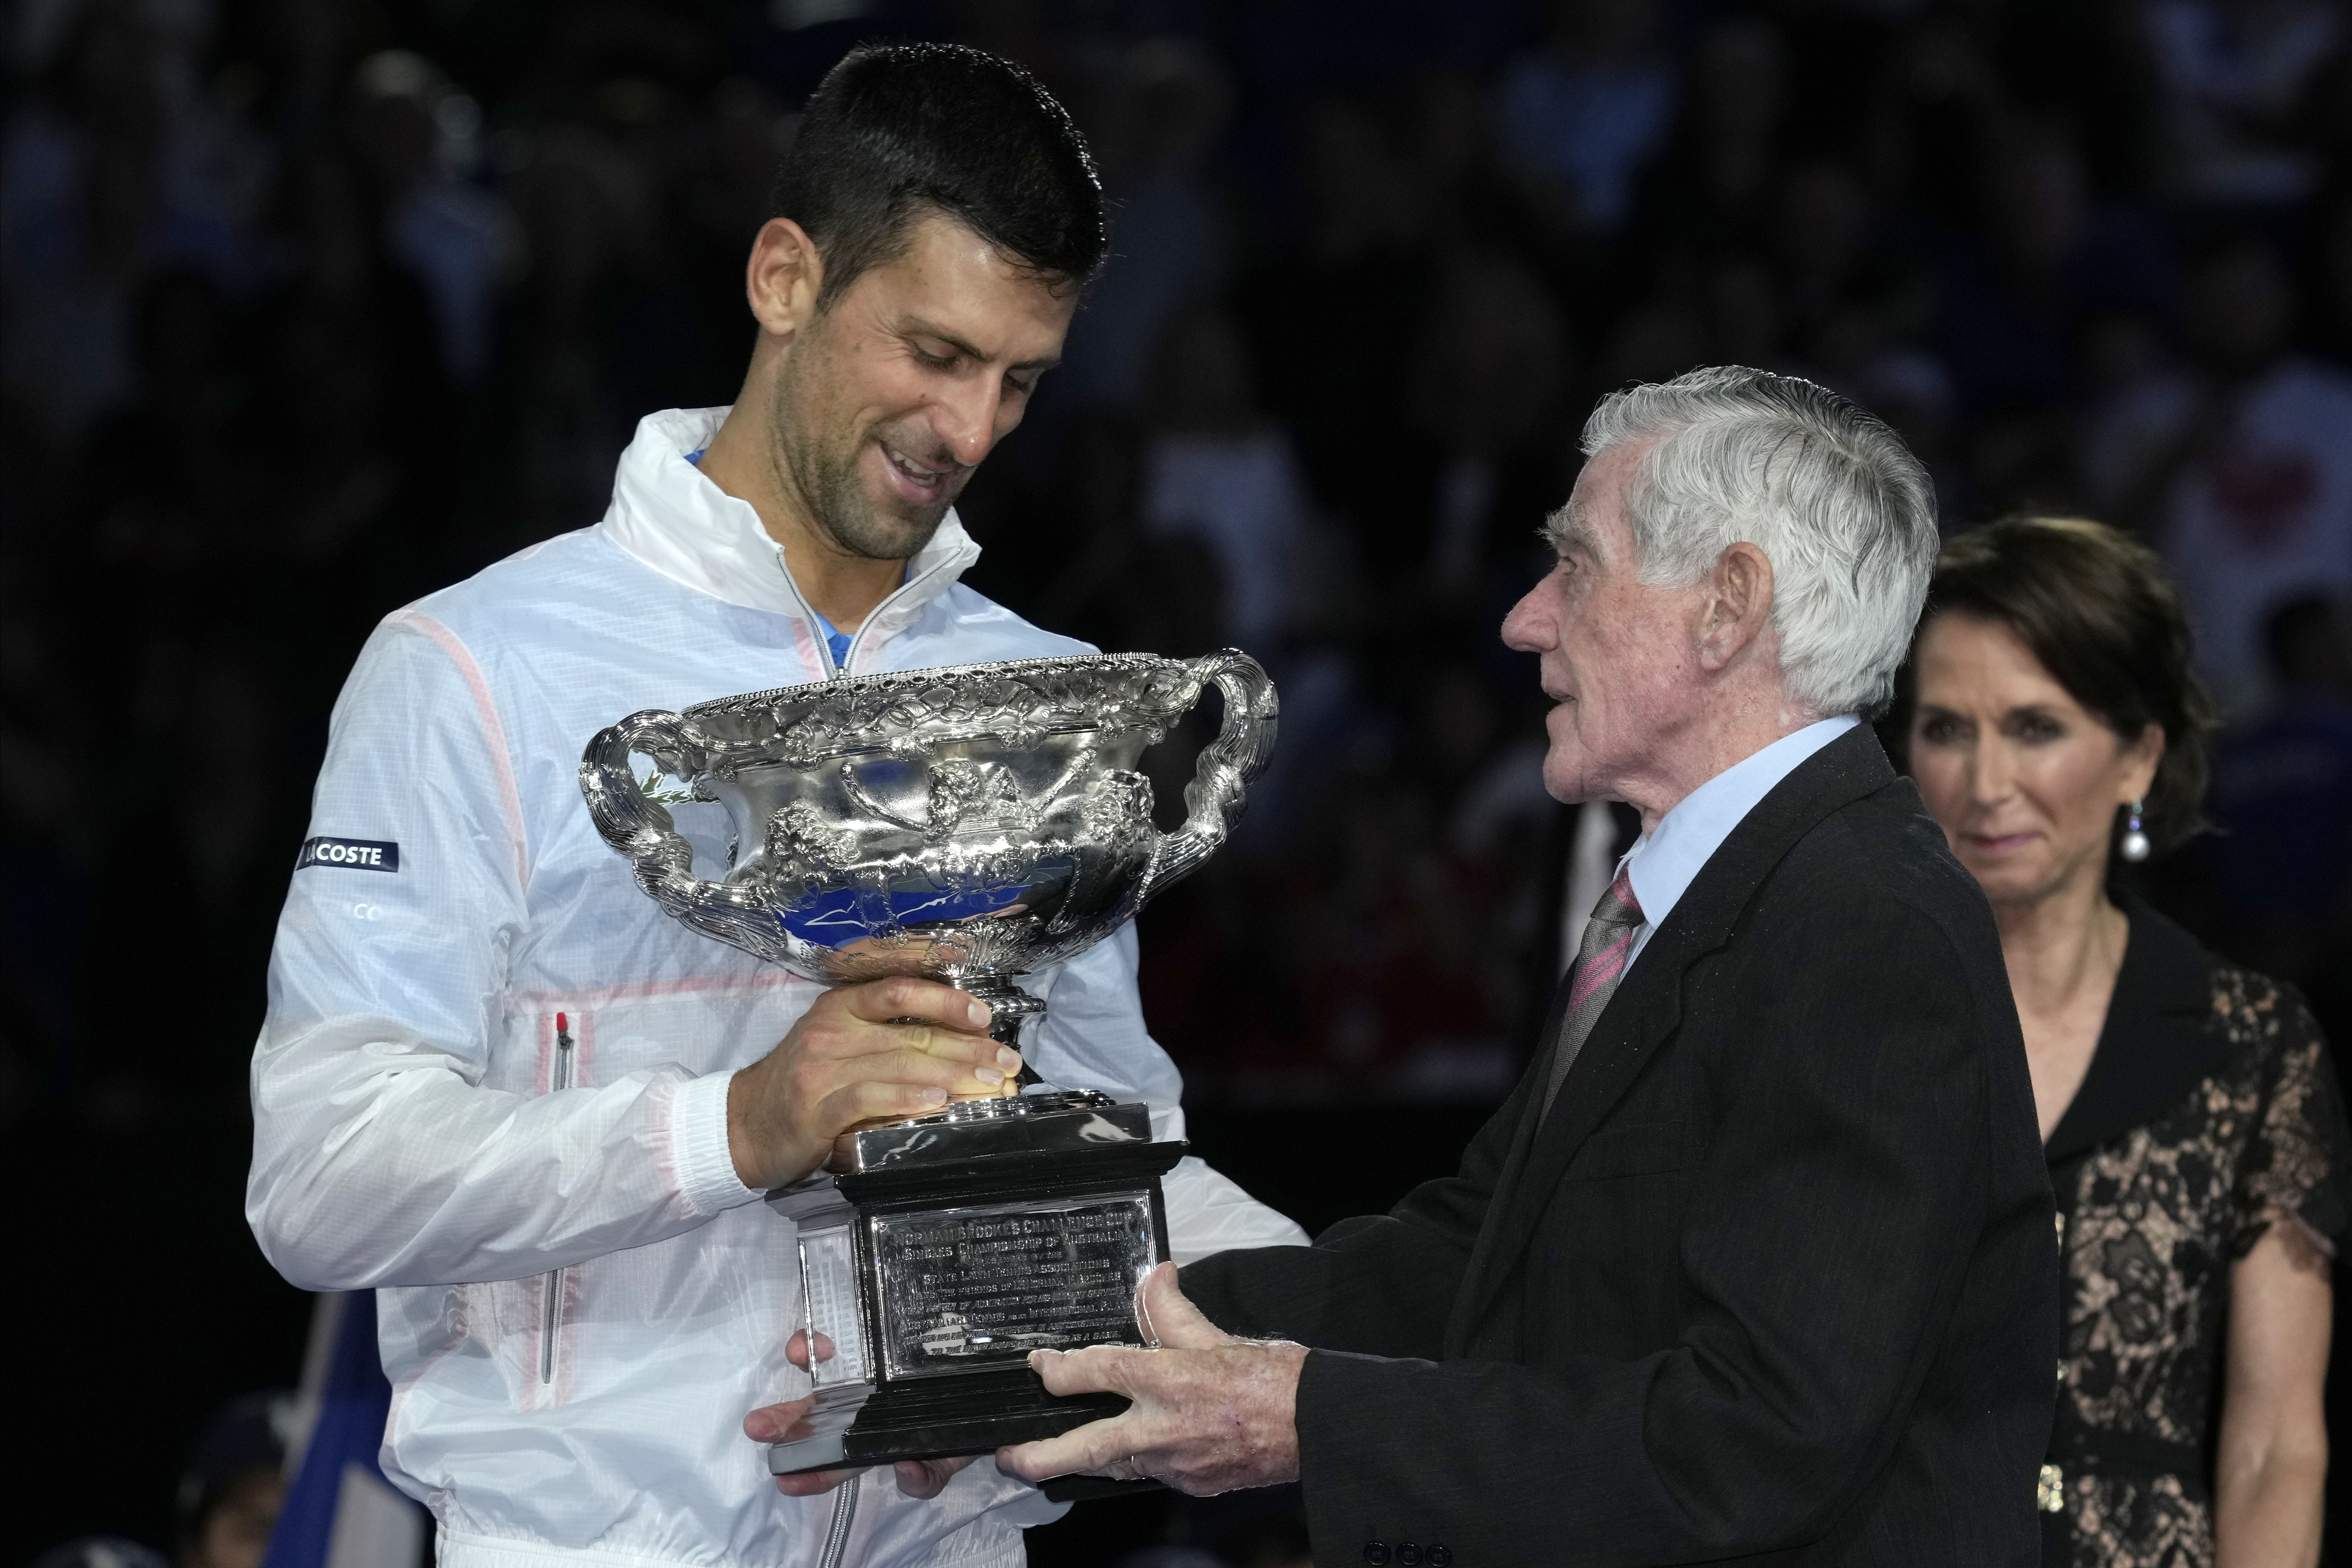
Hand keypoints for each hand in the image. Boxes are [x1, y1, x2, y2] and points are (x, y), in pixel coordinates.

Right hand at [727, 976, 1019, 1189]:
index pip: (898, 990)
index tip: (984, 1016)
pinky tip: (937, 1102)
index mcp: (839, 1008)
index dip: (946, 999)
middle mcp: (830, 1031)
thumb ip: (887, 1040)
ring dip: (952, 1074)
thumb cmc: (802, 1085)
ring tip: (990, 1083)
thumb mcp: (838, 1046)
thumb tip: (957, 1045)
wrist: (742, 1124)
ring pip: (898, 1063)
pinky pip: (869, 1098)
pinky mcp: (815, 1109)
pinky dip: (906, 1098)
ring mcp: (821, 1070)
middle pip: (911, 1033)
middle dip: (967, 1048)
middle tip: (1007, 1062)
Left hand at [744, 1326, 975, 1498]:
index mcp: (877, 1435)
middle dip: (786, 1419)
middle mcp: (867, 1400)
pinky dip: (835, 1340)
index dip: (809, 1468)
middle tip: (758, 1426)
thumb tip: (904, 1472)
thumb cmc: (971, 1416)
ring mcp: (873, 1363)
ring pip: (830, 1362)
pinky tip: (830, 1346)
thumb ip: (929, 1474)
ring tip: (797, 1352)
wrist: (1000, 1370)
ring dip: (805, 1356)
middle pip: (819, 1412)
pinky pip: (856, 1331)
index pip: (837, 1456)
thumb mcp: (952, 1456)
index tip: (785, 1479)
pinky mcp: (883, 1329)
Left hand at [995, 1263, 1305, 1495]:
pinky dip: (1131, 1462)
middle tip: (1006, 1456)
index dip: (1059, 1369)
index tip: (1039, 1367)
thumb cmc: (1271, 1377)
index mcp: (1168, 1380)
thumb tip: (1153, 1275)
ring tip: (1050, 1457)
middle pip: (1085, 1448)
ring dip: (1081, 1462)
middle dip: (1039, 1456)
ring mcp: (1175, 1464)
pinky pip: (1149, 1472)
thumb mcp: (1216, 1335)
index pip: (1097, 1372)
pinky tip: (1125, 1452)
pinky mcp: (1191, 1485)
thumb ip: (1172, 1311)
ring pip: (1113, 1465)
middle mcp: (1163, 1427)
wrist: (1314, 1427)